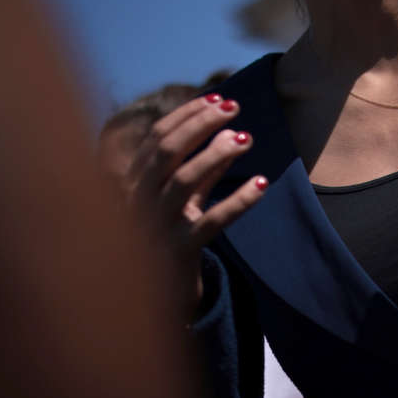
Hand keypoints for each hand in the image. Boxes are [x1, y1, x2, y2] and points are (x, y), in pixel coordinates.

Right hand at [118, 94, 265, 315]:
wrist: (159, 300)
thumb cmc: (173, 237)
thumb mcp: (186, 201)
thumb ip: (205, 169)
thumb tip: (232, 132)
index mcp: (134, 184)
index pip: (157, 138)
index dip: (188, 114)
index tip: (219, 97)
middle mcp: (138, 202)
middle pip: (166, 152)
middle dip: (200, 123)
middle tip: (235, 107)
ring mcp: (156, 228)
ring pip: (183, 182)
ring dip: (216, 154)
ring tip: (247, 139)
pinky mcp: (179, 252)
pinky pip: (212, 222)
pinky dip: (238, 201)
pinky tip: (263, 184)